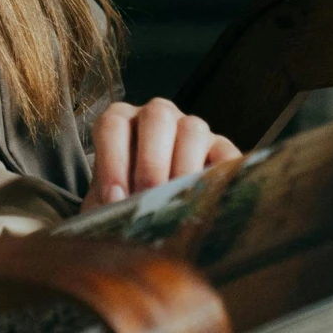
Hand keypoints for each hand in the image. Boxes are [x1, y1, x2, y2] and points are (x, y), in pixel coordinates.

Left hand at [86, 96, 240, 208]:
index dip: (112, 160)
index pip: (113, 124)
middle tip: (149, 198)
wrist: (157, 213)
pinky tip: (209, 200)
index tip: (114, 198)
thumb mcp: (109, 202)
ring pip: (193, 129)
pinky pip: (226, 154)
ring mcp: (192, 128)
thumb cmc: (125, 203)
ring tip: (178, 203)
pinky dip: (220, 175)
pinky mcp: (221, 148)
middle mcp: (157, 116)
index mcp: (122, 121)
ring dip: (184, 168)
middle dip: (151, 162)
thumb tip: (113, 216)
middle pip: (157, 117)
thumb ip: (106, 204)